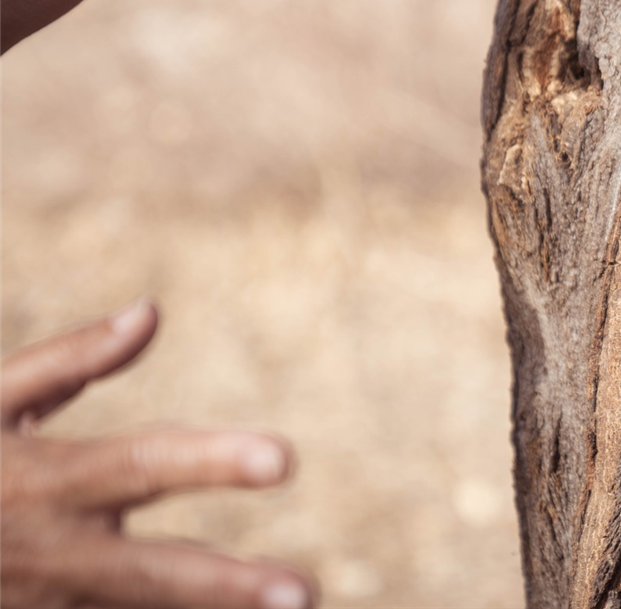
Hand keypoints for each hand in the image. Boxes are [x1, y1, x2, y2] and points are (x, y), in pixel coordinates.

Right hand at [0, 300, 313, 608]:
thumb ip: (70, 362)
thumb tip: (152, 310)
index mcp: (45, 481)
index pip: (143, 465)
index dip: (214, 462)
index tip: (286, 459)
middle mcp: (54, 550)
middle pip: (153, 573)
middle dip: (228, 588)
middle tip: (304, 593)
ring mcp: (47, 602)